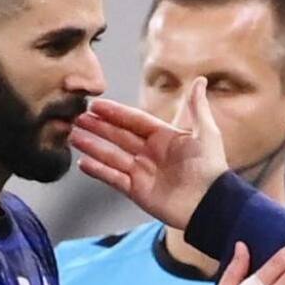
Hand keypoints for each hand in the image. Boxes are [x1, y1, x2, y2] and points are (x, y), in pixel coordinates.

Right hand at [72, 77, 227, 229]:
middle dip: (98, 127)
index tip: (95, 105)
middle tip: (77, 118)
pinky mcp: (136, 191)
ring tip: (73, 136)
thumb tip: (201, 79)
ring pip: (111, 155)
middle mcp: (150, 153)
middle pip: (119, 136)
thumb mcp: (206, 133)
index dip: (115, 113)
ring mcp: (142, 172)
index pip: (134, 121)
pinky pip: (113, 178)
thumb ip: (197, 107)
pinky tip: (83, 162)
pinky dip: (98, 171)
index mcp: (164, 137)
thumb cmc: (210, 167)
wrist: (209, 204)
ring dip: (93, 146)